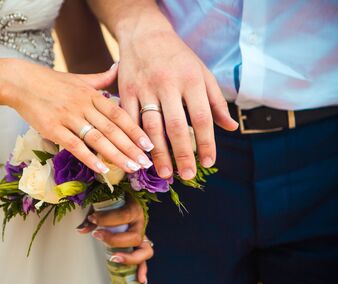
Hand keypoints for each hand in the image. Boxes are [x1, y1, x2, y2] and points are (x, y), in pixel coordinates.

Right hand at [0, 59, 153, 173]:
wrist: (20, 82)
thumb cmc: (51, 82)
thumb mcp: (79, 77)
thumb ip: (101, 78)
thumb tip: (119, 66)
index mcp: (92, 94)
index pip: (119, 114)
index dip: (135, 130)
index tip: (149, 144)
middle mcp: (83, 105)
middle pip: (112, 129)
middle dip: (131, 147)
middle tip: (146, 163)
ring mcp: (68, 117)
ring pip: (97, 139)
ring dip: (116, 155)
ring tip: (132, 168)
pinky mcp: (53, 129)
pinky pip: (75, 146)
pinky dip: (89, 158)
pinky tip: (103, 170)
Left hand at [77, 198, 152, 283]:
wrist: (127, 198)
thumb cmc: (115, 200)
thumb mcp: (102, 204)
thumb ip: (92, 217)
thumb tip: (80, 230)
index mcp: (134, 209)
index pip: (125, 215)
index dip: (107, 219)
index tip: (92, 219)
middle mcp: (141, 223)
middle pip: (134, 236)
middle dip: (114, 239)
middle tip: (97, 236)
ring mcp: (142, 235)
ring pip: (144, 251)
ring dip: (130, 258)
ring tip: (115, 259)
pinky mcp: (140, 245)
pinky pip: (144, 259)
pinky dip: (143, 270)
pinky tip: (140, 279)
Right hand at [117, 18, 237, 179]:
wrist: (144, 35)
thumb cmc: (178, 57)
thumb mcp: (202, 72)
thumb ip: (216, 101)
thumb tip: (231, 128)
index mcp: (191, 80)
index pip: (202, 117)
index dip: (207, 142)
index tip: (209, 163)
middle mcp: (168, 84)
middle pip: (176, 125)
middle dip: (182, 153)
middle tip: (187, 175)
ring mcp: (145, 88)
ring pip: (151, 126)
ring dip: (158, 152)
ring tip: (164, 173)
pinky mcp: (126, 91)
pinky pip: (130, 120)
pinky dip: (135, 139)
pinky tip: (140, 155)